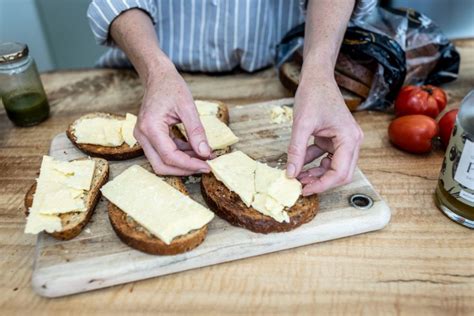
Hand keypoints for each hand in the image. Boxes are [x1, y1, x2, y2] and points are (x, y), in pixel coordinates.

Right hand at [133, 61, 210, 174]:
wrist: (158, 76)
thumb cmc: (171, 86)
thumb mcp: (188, 107)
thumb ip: (196, 132)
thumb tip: (206, 153)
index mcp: (150, 127)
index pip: (170, 156)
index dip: (189, 165)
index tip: (207, 166)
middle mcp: (142, 135)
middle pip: (162, 165)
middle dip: (184, 169)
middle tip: (205, 166)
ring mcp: (143, 137)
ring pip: (161, 162)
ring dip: (183, 163)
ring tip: (203, 157)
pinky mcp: (148, 137)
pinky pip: (163, 153)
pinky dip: (179, 154)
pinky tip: (195, 150)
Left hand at [286, 75, 363, 194]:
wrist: (316, 77)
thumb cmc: (313, 95)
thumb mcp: (301, 123)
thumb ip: (296, 150)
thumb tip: (290, 174)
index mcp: (349, 139)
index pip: (340, 172)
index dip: (322, 185)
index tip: (304, 190)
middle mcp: (352, 142)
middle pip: (340, 173)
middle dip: (320, 182)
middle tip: (300, 187)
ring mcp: (344, 141)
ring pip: (333, 167)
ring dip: (316, 174)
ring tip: (297, 177)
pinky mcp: (334, 139)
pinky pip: (325, 157)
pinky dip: (312, 162)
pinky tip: (298, 163)